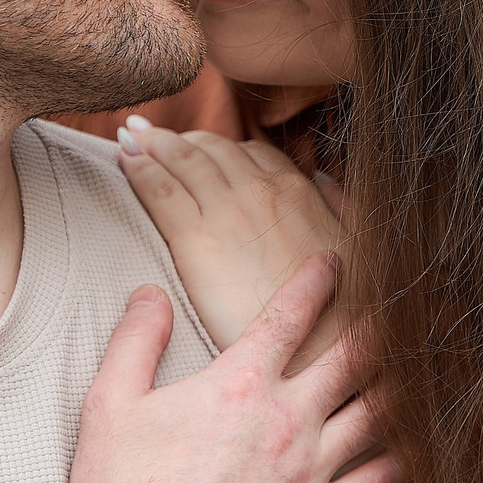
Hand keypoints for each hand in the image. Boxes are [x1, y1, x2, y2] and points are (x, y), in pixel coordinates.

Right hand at [69, 255, 401, 482]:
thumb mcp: (110, 404)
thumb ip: (136, 340)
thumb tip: (149, 293)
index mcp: (239, 384)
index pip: (290, 315)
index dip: (317, 280)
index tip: (336, 262)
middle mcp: (286, 420)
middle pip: (352, 359)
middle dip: (379, 326)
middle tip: (402, 305)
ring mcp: (309, 472)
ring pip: (375, 415)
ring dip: (400, 387)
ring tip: (422, 366)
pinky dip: (403, 463)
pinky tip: (421, 450)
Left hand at [114, 118, 348, 348]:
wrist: (321, 346)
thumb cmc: (344, 310)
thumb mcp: (357, 246)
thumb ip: (340, 207)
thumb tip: (324, 182)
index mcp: (297, 191)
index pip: (251, 153)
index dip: (222, 149)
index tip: (202, 149)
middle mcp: (260, 190)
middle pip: (212, 148)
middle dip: (182, 139)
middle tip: (155, 135)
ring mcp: (227, 210)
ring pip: (182, 159)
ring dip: (154, 142)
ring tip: (133, 136)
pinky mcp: (196, 239)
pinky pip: (160, 189)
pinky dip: (139, 166)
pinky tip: (125, 157)